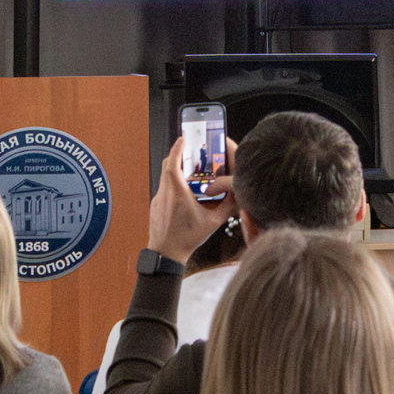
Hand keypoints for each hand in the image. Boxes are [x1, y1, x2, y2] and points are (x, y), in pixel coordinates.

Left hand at [143, 136, 231, 263]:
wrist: (166, 254)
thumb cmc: (187, 239)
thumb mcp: (213, 223)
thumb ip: (227, 207)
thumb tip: (238, 194)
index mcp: (178, 194)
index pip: (173, 163)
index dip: (177, 148)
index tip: (183, 139)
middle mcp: (166, 193)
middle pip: (168, 166)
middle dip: (177, 156)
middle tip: (188, 151)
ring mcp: (158, 199)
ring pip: (165, 177)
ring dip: (176, 171)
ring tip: (189, 172)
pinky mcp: (156, 205)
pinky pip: (164, 188)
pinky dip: (173, 185)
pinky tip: (184, 193)